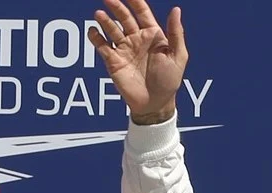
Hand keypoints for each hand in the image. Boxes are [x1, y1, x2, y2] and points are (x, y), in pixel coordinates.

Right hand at [87, 0, 186, 124]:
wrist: (155, 104)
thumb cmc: (169, 80)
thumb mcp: (177, 56)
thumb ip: (176, 33)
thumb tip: (176, 9)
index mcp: (153, 35)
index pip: (142, 12)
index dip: (135, 1)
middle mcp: (136, 39)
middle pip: (124, 17)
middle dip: (116, 7)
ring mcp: (124, 49)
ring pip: (112, 30)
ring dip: (105, 21)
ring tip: (98, 14)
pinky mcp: (113, 61)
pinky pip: (102, 46)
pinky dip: (96, 38)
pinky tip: (93, 31)